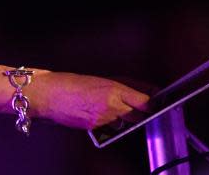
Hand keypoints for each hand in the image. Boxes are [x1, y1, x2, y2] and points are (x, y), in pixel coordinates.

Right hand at [30, 72, 150, 129]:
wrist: (50, 95)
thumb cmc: (72, 83)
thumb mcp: (101, 79)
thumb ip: (124, 86)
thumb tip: (144, 91)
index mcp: (113, 90)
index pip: (143, 101)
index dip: (153, 102)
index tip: (158, 99)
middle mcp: (111, 106)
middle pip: (138, 114)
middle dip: (142, 111)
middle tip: (144, 106)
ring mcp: (103, 120)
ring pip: (125, 121)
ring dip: (126, 116)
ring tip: (116, 106)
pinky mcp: (95, 128)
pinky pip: (111, 126)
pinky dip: (111, 121)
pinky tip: (102, 112)